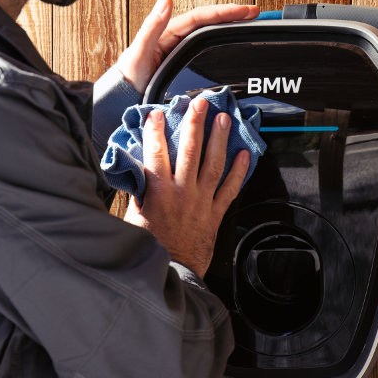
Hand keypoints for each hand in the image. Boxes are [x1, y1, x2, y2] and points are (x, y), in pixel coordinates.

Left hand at [116, 0, 259, 93]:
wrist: (122, 104)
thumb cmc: (127, 80)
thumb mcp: (138, 52)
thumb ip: (151, 27)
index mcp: (168, 35)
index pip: (201, 18)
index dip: (224, 13)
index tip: (245, 10)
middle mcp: (177, 43)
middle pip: (210, 26)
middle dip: (232, 18)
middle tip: (254, 15)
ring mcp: (182, 58)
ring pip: (210, 42)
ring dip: (229, 33)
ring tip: (249, 30)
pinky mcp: (185, 74)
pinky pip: (207, 60)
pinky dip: (222, 54)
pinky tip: (234, 56)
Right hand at [123, 97, 248, 275]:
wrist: (171, 274)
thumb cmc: (150, 248)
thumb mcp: (134, 218)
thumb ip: (138, 193)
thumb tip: (136, 173)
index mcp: (158, 193)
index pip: (156, 153)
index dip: (156, 131)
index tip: (157, 114)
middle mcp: (181, 193)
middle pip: (190, 151)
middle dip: (195, 123)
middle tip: (200, 103)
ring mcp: (200, 202)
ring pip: (212, 164)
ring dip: (219, 140)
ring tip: (224, 120)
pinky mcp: (214, 214)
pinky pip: (229, 189)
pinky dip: (238, 172)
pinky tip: (243, 155)